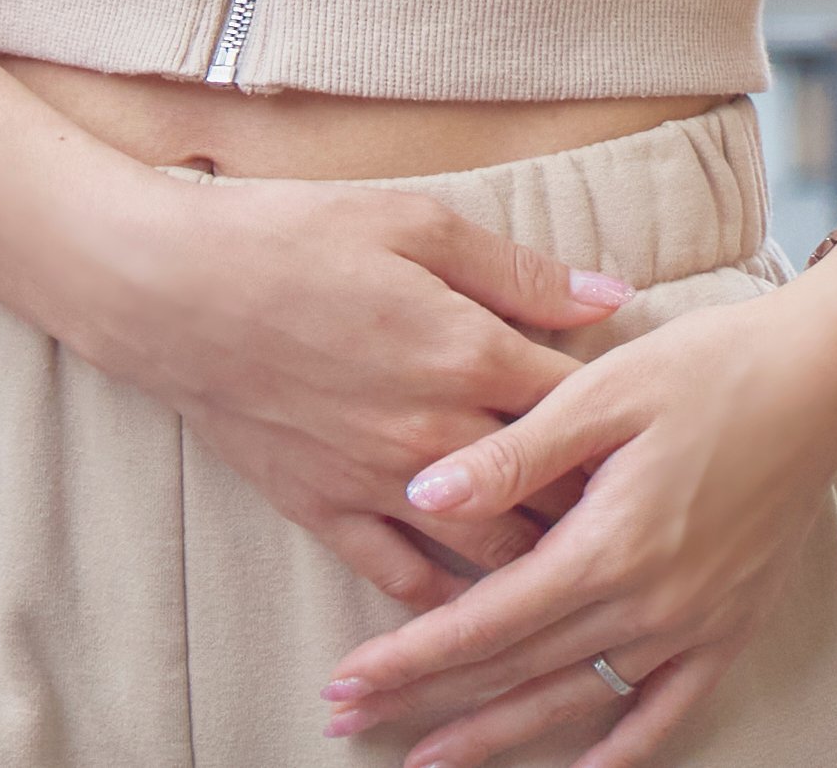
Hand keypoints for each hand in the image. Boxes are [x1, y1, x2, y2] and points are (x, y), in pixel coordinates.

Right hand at [72, 175, 636, 611]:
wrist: (169, 289)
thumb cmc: (294, 236)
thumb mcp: (418, 224)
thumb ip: (520, 273)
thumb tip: (612, 298)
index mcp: (469, 352)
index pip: (584, 405)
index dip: (631, 419)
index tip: (666, 426)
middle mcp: (436, 433)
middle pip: (553, 492)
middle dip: (605, 505)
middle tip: (650, 513)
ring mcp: (380, 482)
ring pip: (491, 553)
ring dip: (544, 565)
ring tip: (592, 571)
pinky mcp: (325, 510)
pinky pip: (403, 577)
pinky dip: (450, 603)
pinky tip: (485, 612)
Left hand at [316, 239, 836, 762]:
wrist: (825, 375)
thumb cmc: (711, 366)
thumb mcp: (605, 390)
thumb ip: (515, 453)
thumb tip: (423, 495)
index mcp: (607, 545)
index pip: (486, 622)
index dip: (409, 656)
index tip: (344, 679)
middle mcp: (649, 603)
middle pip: (516, 671)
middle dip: (426, 701)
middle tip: (348, 720)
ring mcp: (693, 623)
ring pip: (577, 701)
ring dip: (497, 736)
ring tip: (427, 761)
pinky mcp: (730, 625)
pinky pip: (668, 711)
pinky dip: (623, 751)